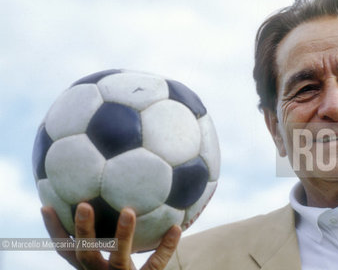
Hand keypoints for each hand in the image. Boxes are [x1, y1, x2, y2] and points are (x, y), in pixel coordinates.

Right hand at [41, 203, 180, 269]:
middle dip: (83, 230)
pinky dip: (165, 246)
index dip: (54, 230)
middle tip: (83, 204)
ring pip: (118, 259)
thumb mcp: (113, 258)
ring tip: (129, 211)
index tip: (46, 206)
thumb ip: (107, 233)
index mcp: (89, 268)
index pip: (66, 250)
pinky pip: (155, 265)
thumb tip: (109, 191)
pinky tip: (175, 227)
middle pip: (86, 253)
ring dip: (122, 235)